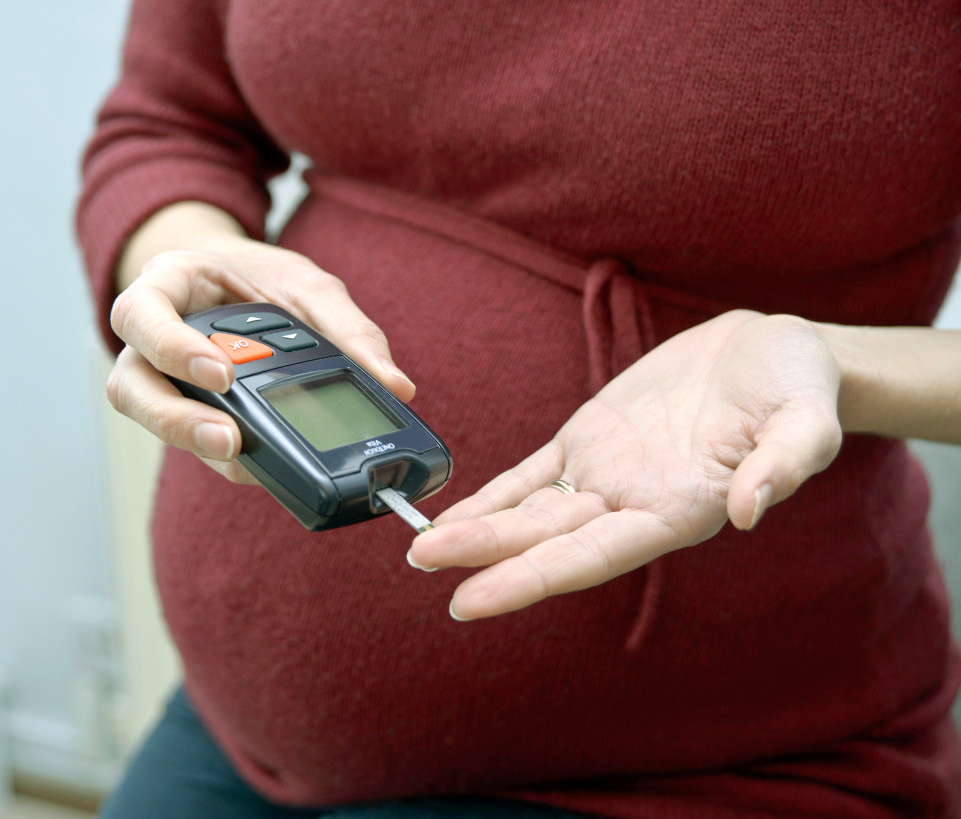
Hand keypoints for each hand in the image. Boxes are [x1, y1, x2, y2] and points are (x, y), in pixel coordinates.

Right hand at [106, 233, 414, 481]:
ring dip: (197, 446)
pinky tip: (267, 467)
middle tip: (229, 439)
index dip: (170, 347)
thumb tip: (396, 385)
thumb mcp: (308, 287)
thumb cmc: (261, 279)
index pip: (140, 314)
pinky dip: (231, 458)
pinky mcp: (190, 416)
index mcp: (167, 289)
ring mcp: (164, 383)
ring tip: (246, 459)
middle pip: (132, 386)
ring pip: (154, 423)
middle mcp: (149, 341)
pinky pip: (198, 444)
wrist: (244, 288)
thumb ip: (348, 330)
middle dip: (176, 419)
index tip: (221, 373)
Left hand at [407, 310, 842, 619]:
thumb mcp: (806, 421)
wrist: (769, 350)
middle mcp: (632, 501)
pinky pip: (533, 471)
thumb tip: (749, 510)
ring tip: (420, 548)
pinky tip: (455, 510)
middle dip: (484, 555)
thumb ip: (782, 465)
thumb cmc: (796, 388)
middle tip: (420, 566)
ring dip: (477, 529)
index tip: (473, 600)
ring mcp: (607, 471)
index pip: (592, 556)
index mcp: (679, 509)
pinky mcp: (591, 436)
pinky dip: (494, 493)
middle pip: (547, 540)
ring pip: (531, 510)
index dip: (531, 579)